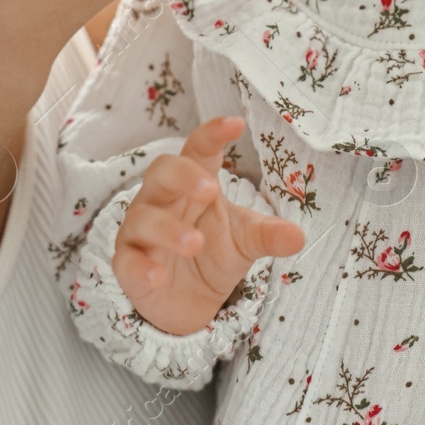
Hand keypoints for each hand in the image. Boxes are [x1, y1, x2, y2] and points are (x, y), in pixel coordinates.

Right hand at [112, 116, 304, 335]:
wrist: (189, 301)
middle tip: (209, 189)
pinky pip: (126, 260)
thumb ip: (267, 235)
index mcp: (194, 183)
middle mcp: (162, 199)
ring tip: (196, 243)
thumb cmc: (213, 254)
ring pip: (143, 217)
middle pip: (162, 171)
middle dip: (183, 175)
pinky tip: (157, 276)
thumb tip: (297, 236)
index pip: (198, 150)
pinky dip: (141, 267)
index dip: (212, 134)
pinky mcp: (128, 264)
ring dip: (168, 229)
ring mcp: (141, 231)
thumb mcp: (245, 241)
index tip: (235, 124)